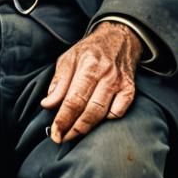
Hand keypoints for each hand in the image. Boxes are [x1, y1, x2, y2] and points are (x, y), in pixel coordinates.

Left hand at [41, 21, 142, 143]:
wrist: (119, 38)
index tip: (54, 133)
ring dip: (87, 129)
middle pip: (89, 110)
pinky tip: (96, 121)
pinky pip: (119, 113)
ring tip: (73, 135)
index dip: (63, 119)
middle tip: (61, 139)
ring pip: (103, 114)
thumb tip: (47, 104)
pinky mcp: (130, 90)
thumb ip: (58, 82)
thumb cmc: (89, 51)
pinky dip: (107, 120)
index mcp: (88, 66)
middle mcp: (106, 75)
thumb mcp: (68, 59)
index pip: (73, 100)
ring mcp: (120, 83)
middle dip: (73, 129)